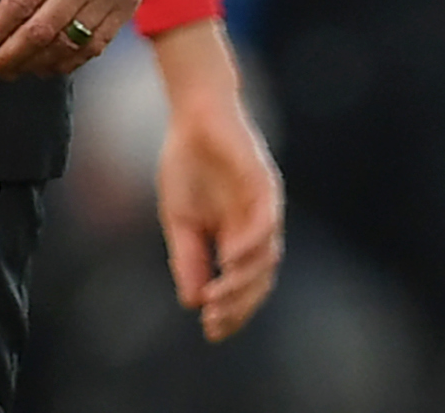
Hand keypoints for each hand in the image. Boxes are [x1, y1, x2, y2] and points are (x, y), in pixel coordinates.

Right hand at [153, 21, 283, 340]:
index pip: (243, 284)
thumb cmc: (187, 163)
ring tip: (219, 297)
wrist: (193, 114)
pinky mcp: (264, 185)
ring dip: (244, 281)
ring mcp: (263, 207)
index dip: (231, 310)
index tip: (210, 331)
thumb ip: (188, 258)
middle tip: (215, 321)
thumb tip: (192, 301)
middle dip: (238, 304)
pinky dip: (250, 245)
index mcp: (237, 237)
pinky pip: (265, 222)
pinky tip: (229, 260)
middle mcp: (256, 227)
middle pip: (259, 279)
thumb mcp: (179, 219)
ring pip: (266, 257)